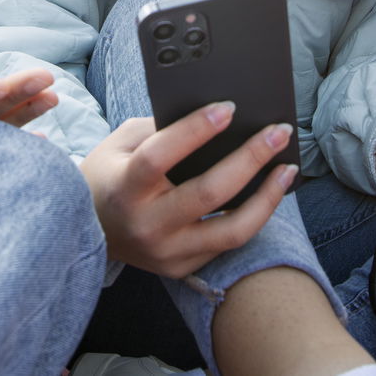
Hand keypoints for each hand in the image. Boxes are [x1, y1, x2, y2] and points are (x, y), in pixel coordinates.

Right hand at [79, 101, 296, 278]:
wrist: (88, 230)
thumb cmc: (109, 175)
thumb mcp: (122, 143)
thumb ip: (160, 129)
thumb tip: (216, 116)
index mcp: (124, 187)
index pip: (161, 156)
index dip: (196, 130)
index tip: (229, 108)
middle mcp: (146, 224)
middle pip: (209, 193)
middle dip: (251, 158)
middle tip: (279, 131)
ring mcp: (166, 252)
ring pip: (231, 230)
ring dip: (267, 197)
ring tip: (287, 168)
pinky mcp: (181, 268)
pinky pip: (228, 243)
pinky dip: (254, 215)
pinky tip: (268, 192)